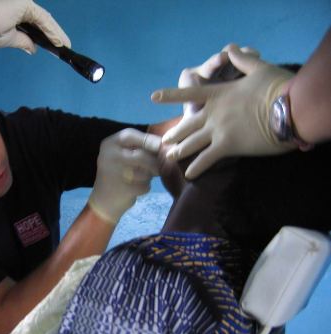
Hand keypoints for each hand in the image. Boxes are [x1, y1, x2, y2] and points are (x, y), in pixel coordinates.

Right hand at [0, 0, 70, 53]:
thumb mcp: (12, 39)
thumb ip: (24, 41)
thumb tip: (33, 49)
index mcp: (18, 12)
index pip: (38, 24)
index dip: (49, 34)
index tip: (57, 45)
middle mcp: (22, 5)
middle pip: (44, 21)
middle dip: (55, 34)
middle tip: (65, 45)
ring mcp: (24, 3)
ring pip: (45, 20)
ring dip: (56, 33)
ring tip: (64, 45)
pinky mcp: (25, 4)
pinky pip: (42, 20)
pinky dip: (51, 31)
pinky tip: (58, 41)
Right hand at [88, 129, 160, 223]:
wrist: (103, 200)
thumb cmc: (118, 172)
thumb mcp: (124, 154)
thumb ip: (141, 147)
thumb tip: (168, 147)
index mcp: (108, 145)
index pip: (129, 135)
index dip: (148, 139)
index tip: (161, 145)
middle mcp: (108, 157)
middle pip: (141, 155)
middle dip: (154, 162)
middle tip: (157, 168)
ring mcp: (114, 174)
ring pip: (145, 172)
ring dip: (149, 176)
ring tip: (140, 178)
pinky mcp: (122, 190)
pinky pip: (145, 186)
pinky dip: (145, 188)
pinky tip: (135, 189)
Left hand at [151, 44, 295, 178]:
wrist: (289, 110)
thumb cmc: (276, 88)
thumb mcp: (258, 69)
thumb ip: (242, 60)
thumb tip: (231, 48)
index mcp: (218, 94)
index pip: (189, 94)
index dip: (170, 96)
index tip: (154, 97)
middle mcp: (213, 112)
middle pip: (187, 125)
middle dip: (175, 134)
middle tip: (164, 141)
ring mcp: (218, 130)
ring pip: (192, 143)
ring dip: (179, 151)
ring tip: (170, 157)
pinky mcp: (227, 146)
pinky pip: (206, 159)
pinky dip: (196, 167)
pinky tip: (189, 175)